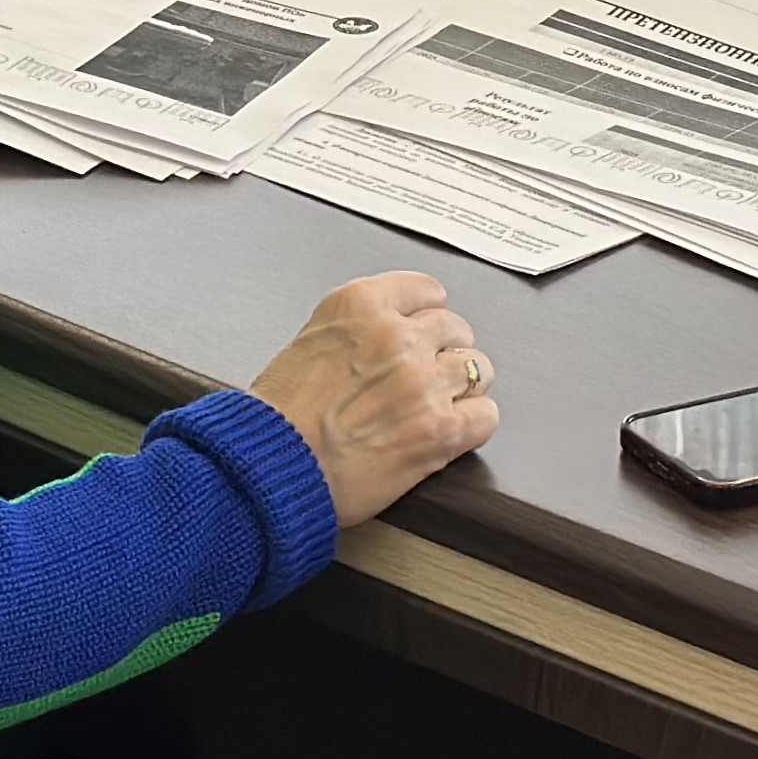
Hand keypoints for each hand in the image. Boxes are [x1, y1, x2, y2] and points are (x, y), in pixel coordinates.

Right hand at [246, 271, 494, 524]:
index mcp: (361, 304)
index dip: (426, 317)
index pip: (427, 290)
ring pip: (478, 368)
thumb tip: (392, 334)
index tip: (423, 332)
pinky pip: (486, 415)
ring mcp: (423, 382)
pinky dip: (474, 424)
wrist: (271, 468)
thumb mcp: (311, 340)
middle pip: (456, 329)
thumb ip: (358, 329)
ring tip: (441, 405)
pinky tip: (453, 431)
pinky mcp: (440, 430)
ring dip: (462, 387)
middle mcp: (397, 335)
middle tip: (427, 376)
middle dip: (444, 352)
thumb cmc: (277, 417)